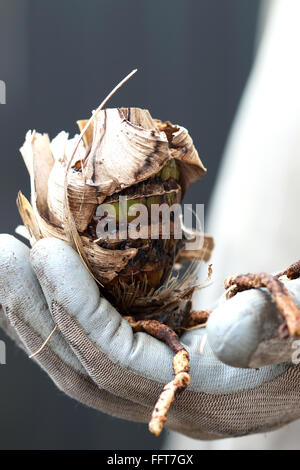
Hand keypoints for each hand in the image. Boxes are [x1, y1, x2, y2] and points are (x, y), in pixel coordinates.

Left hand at [1, 234, 299, 438]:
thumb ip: (267, 334)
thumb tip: (225, 331)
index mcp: (201, 394)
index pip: (115, 357)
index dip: (76, 306)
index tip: (45, 251)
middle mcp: (163, 398)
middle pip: (77, 363)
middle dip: (32, 309)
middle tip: (2, 253)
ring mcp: (150, 382)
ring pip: (74, 357)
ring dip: (34, 310)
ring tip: (7, 261)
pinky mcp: (146, 360)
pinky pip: (87, 343)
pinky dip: (58, 311)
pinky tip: (40, 278)